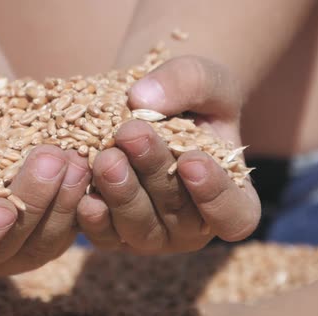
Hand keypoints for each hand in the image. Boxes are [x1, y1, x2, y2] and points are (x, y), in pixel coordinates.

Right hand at [0, 100, 89, 275]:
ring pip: (50, 235)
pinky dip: (86, 198)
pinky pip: (75, 222)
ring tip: (78, 157)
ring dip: (67, 199)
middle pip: (12, 241)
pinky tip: (96, 166)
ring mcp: (23, 246)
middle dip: (34, 200)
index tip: (0, 208)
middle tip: (53, 157)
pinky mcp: (54, 231)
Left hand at [77, 56, 260, 252]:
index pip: (235, 216)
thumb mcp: (203, 77)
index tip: (191, 160)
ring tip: (105, 158)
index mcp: (230, 198)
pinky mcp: (113, 233)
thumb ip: (189, 82)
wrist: (143, 106)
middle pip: (179, 218)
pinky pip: (103, 235)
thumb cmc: (188, 96)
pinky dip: (91, 216)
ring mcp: (151, 234)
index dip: (216, 196)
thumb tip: (143, 98)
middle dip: (154, 174)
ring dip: (121, 195)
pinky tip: (82, 192)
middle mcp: (192, 226)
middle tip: (131, 135)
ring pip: (139, 230)